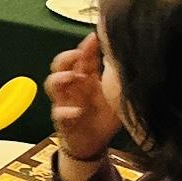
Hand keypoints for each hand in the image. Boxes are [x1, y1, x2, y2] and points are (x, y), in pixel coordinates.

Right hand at [46, 31, 121, 163]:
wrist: (93, 143)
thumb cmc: (104, 116)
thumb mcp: (114, 96)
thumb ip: (117, 79)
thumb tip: (129, 58)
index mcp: (84, 78)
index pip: (81, 57)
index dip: (85, 46)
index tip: (94, 37)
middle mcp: (72, 86)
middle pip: (61, 64)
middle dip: (67, 57)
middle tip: (78, 55)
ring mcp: (64, 101)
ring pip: (52, 84)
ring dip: (59, 78)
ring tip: (71, 77)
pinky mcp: (62, 119)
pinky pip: (58, 113)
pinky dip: (65, 111)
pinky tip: (76, 112)